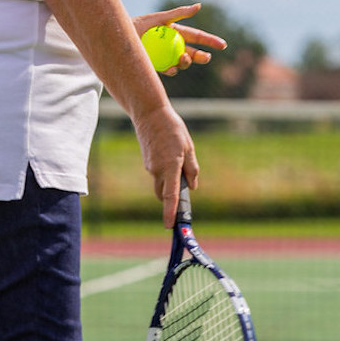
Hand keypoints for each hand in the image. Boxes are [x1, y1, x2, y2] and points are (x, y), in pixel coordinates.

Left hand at [132, 3, 226, 75]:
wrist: (120, 37)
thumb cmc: (139, 24)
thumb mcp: (160, 18)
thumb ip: (179, 13)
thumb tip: (199, 6)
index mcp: (177, 33)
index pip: (198, 37)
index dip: (211, 41)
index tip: (222, 45)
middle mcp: (173, 46)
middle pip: (193, 53)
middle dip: (202, 57)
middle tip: (207, 58)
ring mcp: (166, 57)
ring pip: (182, 63)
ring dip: (186, 63)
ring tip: (183, 58)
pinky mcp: (157, 66)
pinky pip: (168, 71)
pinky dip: (171, 70)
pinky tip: (171, 68)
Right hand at [132, 104, 198, 227]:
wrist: (150, 114)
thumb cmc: (172, 129)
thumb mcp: (188, 147)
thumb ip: (191, 169)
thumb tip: (192, 187)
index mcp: (171, 166)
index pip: (171, 195)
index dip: (170, 212)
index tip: (169, 225)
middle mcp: (158, 170)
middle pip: (164, 194)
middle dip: (172, 198)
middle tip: (185, 184)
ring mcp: (150, 167)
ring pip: (161, 184)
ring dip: (170, 182)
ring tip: (179, 159)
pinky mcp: (147, 163)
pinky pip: (158, 174)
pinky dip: (165, 172)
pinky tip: (169, 153)